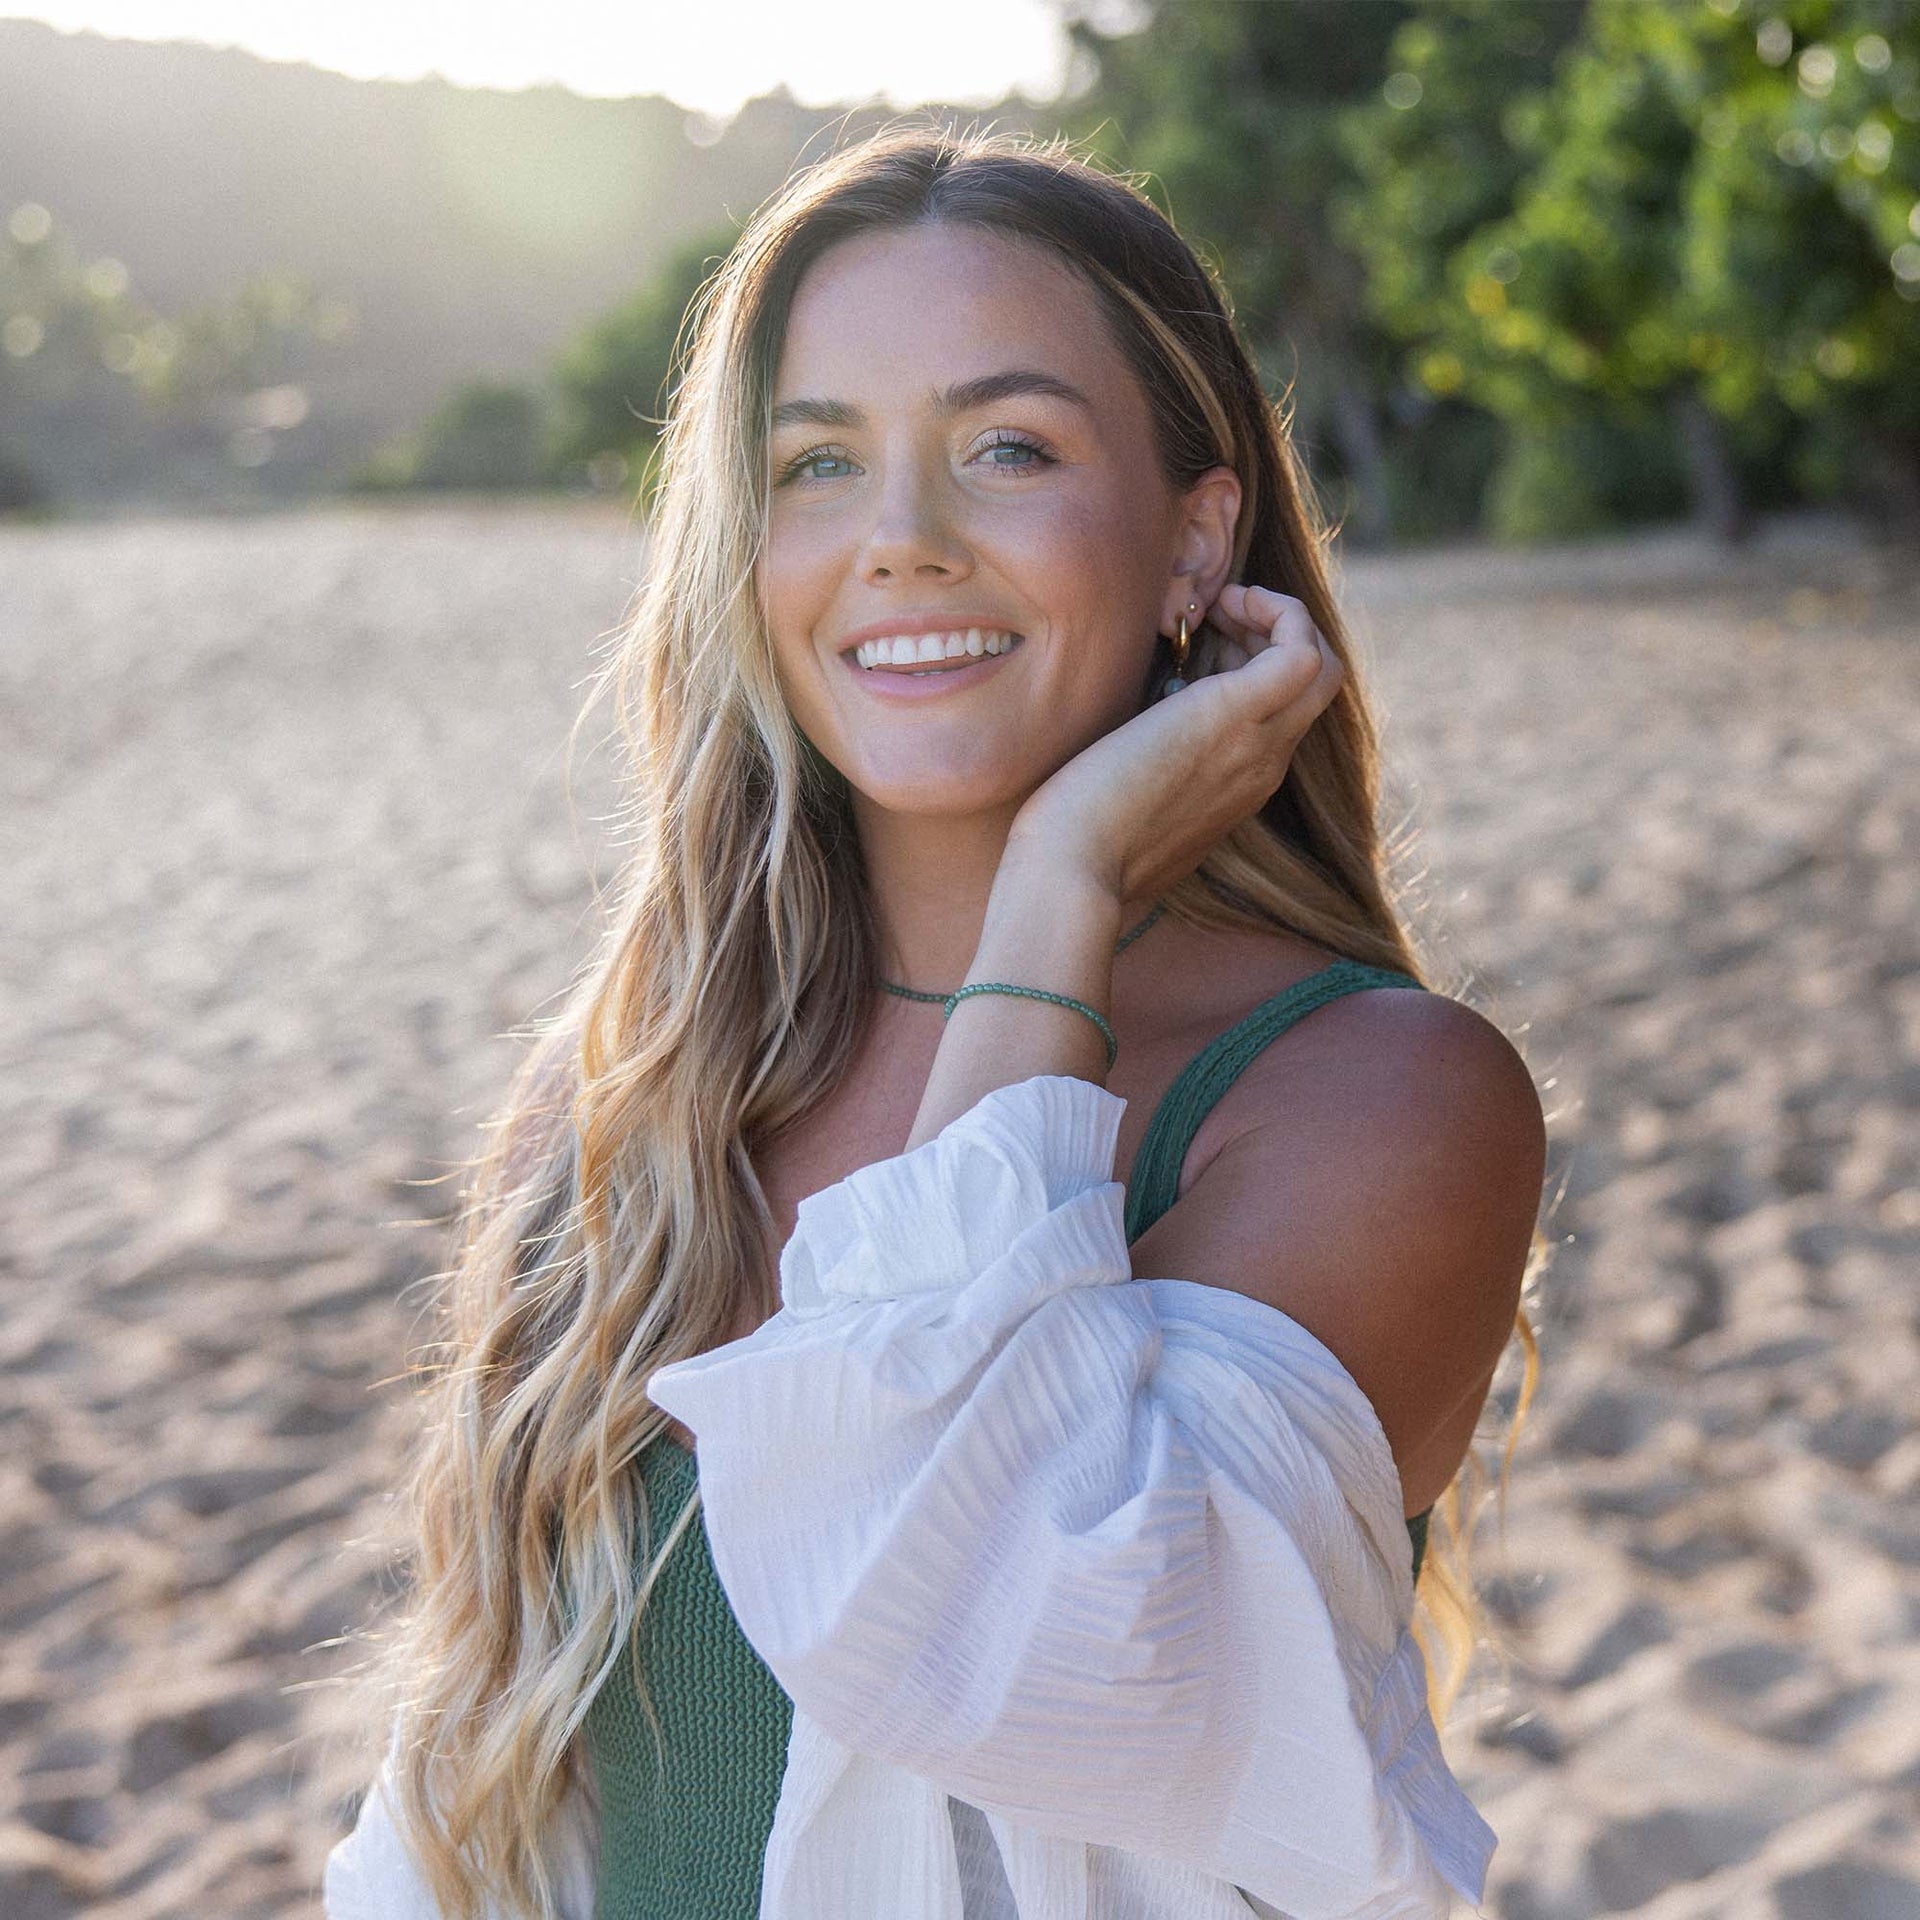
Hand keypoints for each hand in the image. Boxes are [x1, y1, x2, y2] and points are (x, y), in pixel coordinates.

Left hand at [1004, 584, 1343, 903]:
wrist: (1070, 870)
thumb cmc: (1075, 839)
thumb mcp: (1125, 798)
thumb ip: (1144, 770)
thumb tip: (1124, 738)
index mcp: (1237, 786)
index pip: (1284, 714)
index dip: (1254, 663)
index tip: (1200, 642)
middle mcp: (1261, 767)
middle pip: (1318, 686)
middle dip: (1274, 634)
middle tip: (1213, 617)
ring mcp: (1256, 743)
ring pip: (1321, 666)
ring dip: (1277, 619)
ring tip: (1216, 608)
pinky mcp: (1234, 714)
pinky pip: (1301, 650)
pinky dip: (1277, 611)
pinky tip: (1220, 604)